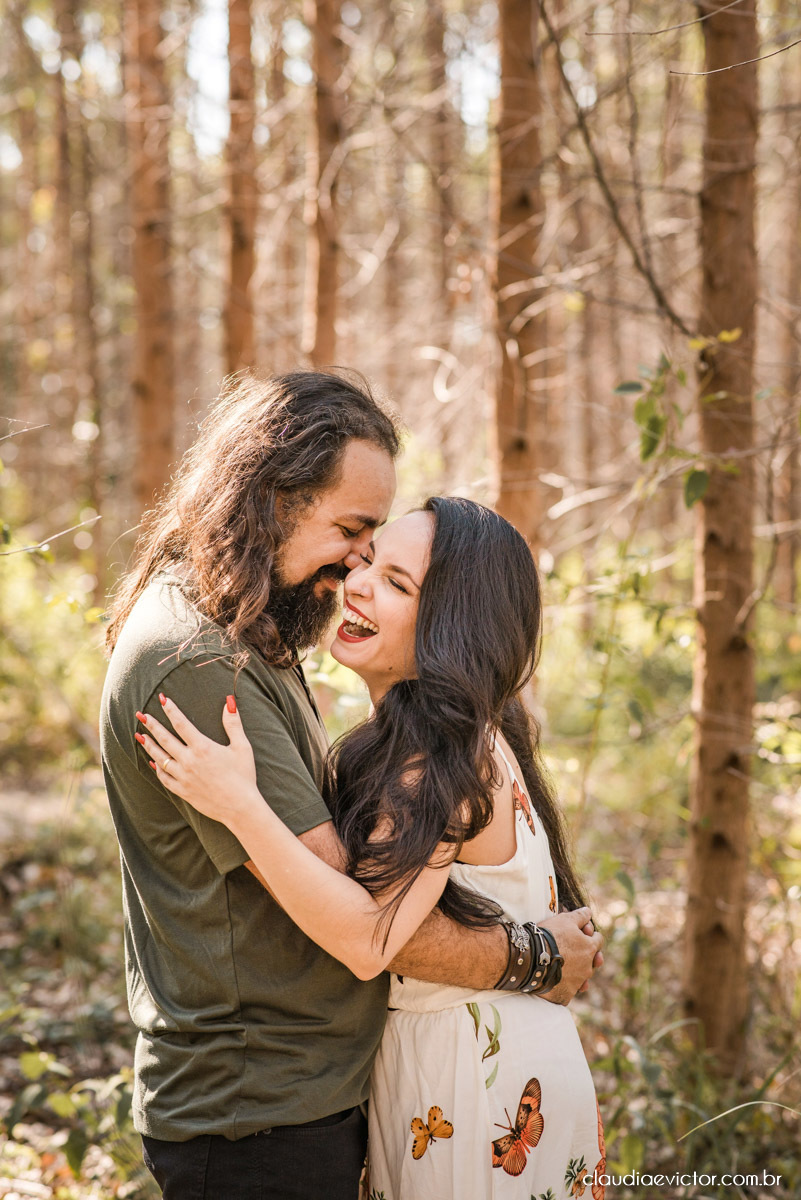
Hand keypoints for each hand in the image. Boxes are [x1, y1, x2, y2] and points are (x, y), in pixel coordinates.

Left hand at [136, 696, 258, 827]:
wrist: (240, 808)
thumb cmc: (244, 776)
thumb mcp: (242, 747)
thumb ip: (233, 723)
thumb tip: (229, 701)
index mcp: (203, 748)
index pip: (181, 724)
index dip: (171, 710)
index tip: (162, 699)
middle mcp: (189, 761)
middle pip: (165, 739)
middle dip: (152, 725)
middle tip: (141, 715)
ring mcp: (183, 777)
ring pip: (160, 758)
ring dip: (149, 745)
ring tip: (140, 736)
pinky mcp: (183, 791)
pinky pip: (164, 778)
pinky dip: (157, 769)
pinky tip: (153, 762)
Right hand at [535, 907, 602, 1005]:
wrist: (531, 958)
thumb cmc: (550, 936)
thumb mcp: (565, 920)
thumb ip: (580, 916)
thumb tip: (589, 912)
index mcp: (590, 948)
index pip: (599, 940)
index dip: (591, 935)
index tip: (583, 932)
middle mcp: (587, 968)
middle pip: (593, 961)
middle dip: (587, 956)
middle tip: (576, 952)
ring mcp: (577, 983)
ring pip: (582, 978)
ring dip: (577, 972)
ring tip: (566, 968)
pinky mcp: (566, 995)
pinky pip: (568, 991)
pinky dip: (564, 986)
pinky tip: (556, 981)